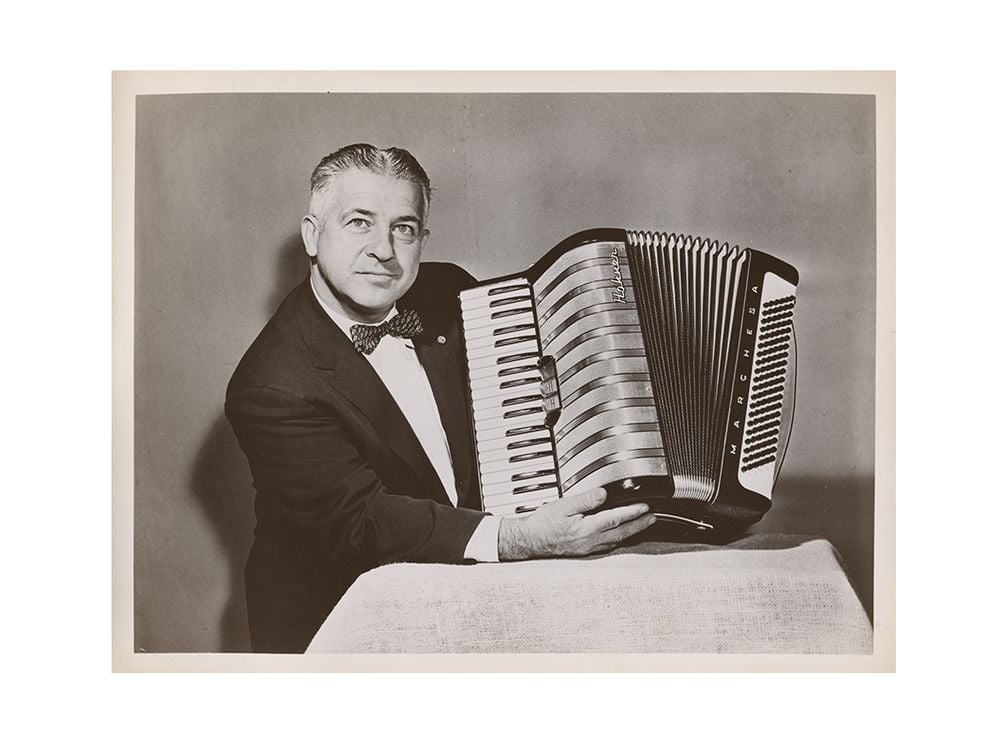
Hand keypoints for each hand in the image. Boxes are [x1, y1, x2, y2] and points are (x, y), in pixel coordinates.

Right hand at [497, 487, 655, 560]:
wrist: (529, 541)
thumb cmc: (543, 524)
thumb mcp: (563, 505)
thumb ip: (585, 500)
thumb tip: (603, 494)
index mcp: (587, 528)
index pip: (616, 519)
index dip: (633, 512)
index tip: (646, 508)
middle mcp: (590, 541)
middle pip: (621, 533)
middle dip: (639, 525)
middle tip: (652, 518)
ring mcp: (588, 548)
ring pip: (616, 541)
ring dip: (631, 532)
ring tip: (641, 525)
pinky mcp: (583, 551)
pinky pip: (607, 546)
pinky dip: (618, 540)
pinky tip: (619, 537)